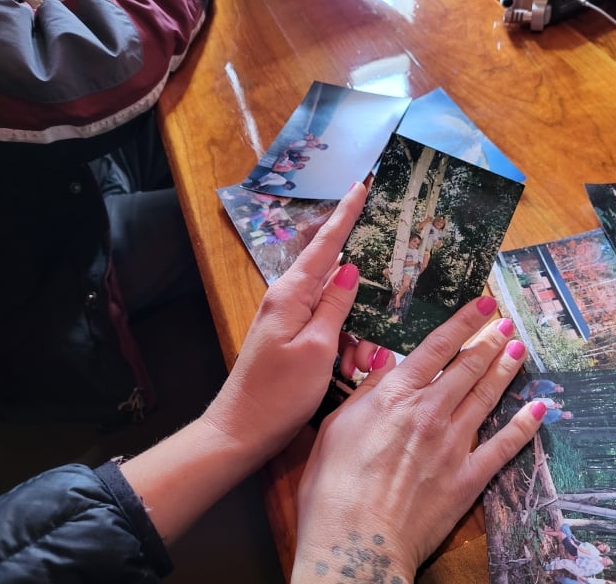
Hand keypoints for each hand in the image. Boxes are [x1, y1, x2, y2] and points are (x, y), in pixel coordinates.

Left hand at [201, 180, 371, 468]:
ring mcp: (289, 320)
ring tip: (357, 368)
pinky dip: (344, 345)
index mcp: (291, 294)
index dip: (345, 215)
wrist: (241, 430)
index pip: (325, 245)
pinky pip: (328, 329)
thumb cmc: (279, 392)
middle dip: (362, 297)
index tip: (361, 185)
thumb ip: (334, 305)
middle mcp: (288, 300)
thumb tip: (348, 268)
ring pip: (336, 309)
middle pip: (335, 277)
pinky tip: (351, 368)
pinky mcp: (292, 339)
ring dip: (355, 334)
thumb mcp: (317, 348)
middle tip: (373, 328)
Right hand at [292, 298, 545, 583]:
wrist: (356, 540)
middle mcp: (430, 411)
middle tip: (507, 324)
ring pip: (487, 396)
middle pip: (468, 367)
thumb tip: (386, 362)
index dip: (464, 322)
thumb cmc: (334, 485)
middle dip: (490, 341)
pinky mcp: (468, 477)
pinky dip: (524, 425)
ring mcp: (453, 444)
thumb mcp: (338, 425)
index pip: (437, 347)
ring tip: (520, 348)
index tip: (483, 305)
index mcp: (397, 396)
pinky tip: (539, 408)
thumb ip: (367, 390)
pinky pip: (503, 446)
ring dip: (506, 369)